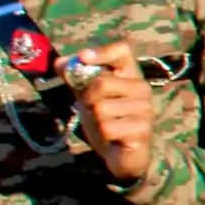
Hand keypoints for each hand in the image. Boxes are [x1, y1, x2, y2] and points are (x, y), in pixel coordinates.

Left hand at [75, 41, 159, 183]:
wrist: (124, 154)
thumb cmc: (108, 120)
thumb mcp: (89, 97)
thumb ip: (76, 79)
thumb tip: (59, 63)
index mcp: (131, 74)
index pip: (122, 50)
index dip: (102, 51)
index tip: (83, 57)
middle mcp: (142, 88)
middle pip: (102, 82)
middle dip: (87, 98)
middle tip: (93, 108)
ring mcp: (145, 109)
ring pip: (101, 108)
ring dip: (95, 120)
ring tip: (106, 125)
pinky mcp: (142, 129)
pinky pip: (108, 127)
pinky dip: (103, 134)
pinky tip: (114, 137)